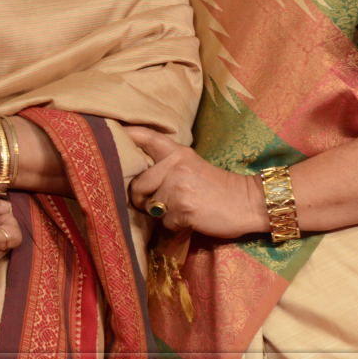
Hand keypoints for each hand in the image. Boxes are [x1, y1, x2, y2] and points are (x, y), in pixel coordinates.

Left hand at [125, 126, 266, 239]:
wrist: (248, 203)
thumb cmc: (218, 187)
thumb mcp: (193, 166)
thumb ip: (167, 166)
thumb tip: (136, 179)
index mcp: (178, 152)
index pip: (146, 137)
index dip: (125, 135)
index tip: (109, 132)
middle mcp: (175, 165)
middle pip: (137, 184)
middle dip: (140, 199)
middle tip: (156, 203)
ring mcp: (178, 187)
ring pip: (149, 206)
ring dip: (160, 214)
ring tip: (179, 210)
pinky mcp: (183, 208)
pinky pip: (164, 222)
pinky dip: (174, 226)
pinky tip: (189, 219)